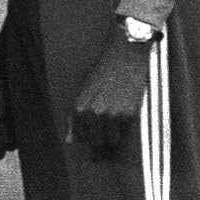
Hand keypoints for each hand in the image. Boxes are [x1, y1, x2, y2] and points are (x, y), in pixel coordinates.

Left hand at [67, 26, 154, 158]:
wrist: (125, 55)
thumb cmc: (103, 69)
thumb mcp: (82, 89)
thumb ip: (75, 116)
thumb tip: (70, 140)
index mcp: (79, 108)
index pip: (79, 137)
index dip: (85, 140)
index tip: (90, 143)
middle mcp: (94, 114)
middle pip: (94, 142)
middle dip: (98, 145)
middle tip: (102, 145)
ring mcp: (112, 116)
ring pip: (110, 142)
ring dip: (111, 141)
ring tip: (113, 136)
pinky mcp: (128, 114)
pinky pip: (124, 135)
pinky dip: (122, 134)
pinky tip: (122, 127)